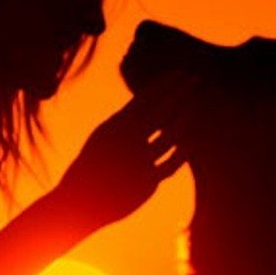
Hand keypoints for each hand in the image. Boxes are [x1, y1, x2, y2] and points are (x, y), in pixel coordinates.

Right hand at [51, 73, 192, 235]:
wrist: (79, 200)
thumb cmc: (91, 165)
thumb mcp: (103, 138)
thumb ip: (124, 123)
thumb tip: (143, 105)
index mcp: (114, 127)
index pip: (146, 99)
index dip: (166, 85)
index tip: (181, 73)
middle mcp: (128, 141)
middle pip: (162, 112)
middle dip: (181, 93)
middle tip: (195, 79)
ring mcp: (138, 161)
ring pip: (171, 136)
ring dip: (185, 118)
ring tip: (194, 105)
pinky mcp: (147, 182)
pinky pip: (172, 164)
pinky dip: (183, 151)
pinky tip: (192, 140)